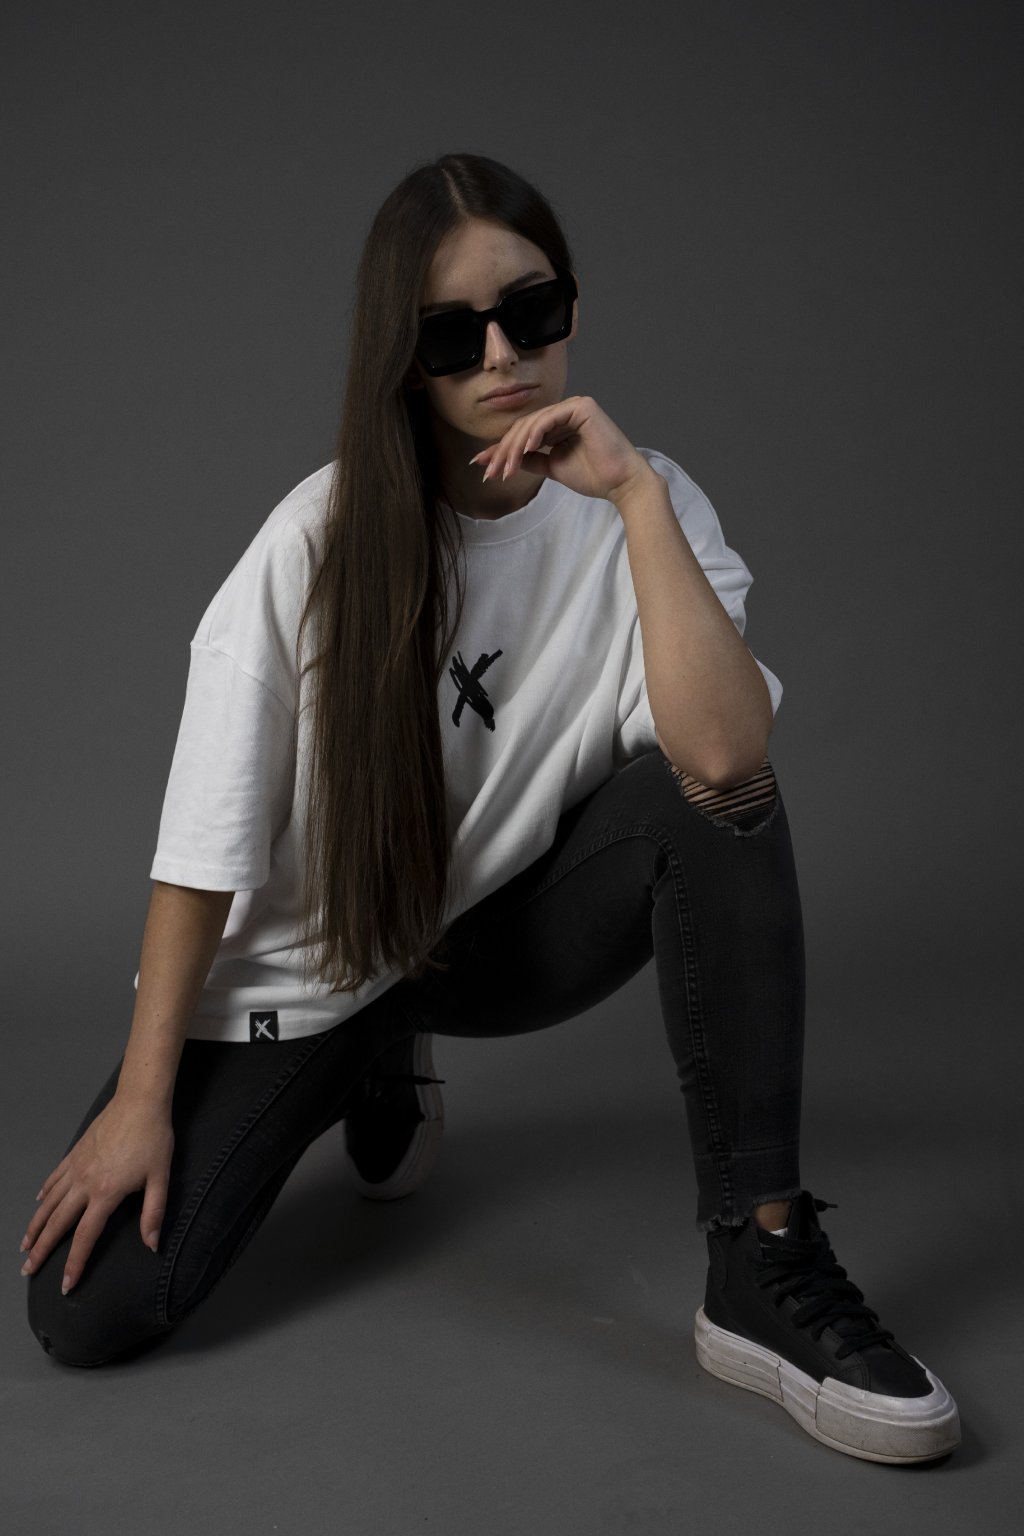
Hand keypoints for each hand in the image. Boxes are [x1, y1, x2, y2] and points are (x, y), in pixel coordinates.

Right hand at [20, 1094, 174, 1293]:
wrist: (139, 1101)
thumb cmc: (153, 1138)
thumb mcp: (161, 1178)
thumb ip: (154, 1213)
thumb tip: (152, 1244)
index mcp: (105, 1193)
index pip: (85, 1237)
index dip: (74, 1263)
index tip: (66, 1285)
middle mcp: (84, 1183)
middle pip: (57, 1224)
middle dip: (41, 1250)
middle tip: (27, 1270)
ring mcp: (76, 1167)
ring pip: (48, 1203)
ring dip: (35, 1226)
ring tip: (25, 1245)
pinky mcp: (75, 1153)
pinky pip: (54, 1178)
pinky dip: (44, 1193)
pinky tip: (38, 1202)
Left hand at [469, 393, 656, 505]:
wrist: (620, 483)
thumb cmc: (593, 476)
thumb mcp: (552, 467)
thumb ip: (530, 459)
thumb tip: (504, 458)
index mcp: (559, 423)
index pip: (523, 432)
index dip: (501, 449)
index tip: (483, 466)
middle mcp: (565, 411)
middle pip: (524, 426)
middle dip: (504, 450)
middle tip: (491, 471)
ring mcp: (574, 406)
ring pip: (533, 422)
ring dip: (515, 447)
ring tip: (506, 468)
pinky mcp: (582, 407)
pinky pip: (550, 417)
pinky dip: (535, 433)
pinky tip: (526, 449)